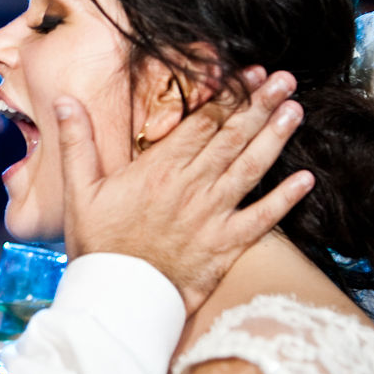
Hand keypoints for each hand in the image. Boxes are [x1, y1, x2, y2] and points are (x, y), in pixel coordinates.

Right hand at [55, 69, 313, 314]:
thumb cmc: (97, 247)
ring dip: (275, 137)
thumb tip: (66, 101)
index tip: (247, 72)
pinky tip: (306, 180)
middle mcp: (192, 186)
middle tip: (284, 78)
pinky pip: (263, 219)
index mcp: (160, 169)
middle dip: (260, 103)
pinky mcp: (226, 246)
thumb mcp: (79, 192)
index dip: (228, 94)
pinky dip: (285, 199)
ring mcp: (213, 216)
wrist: (116, 300)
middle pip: (232, 136)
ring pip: (251, 167)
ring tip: (295, 109)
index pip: (201, 122)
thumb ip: (78, 143)